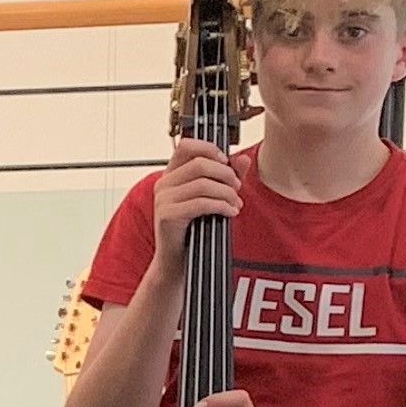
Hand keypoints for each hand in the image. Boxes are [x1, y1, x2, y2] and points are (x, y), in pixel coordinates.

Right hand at [149, 139, 239, 276]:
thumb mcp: (212, 198)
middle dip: (226, 174)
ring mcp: (163, 200)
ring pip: (203, 183)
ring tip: (235, 203)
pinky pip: (201, 203)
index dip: (209, 148)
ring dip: (227, 193)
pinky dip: (222, 206)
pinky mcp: (167, 216)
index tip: (225, 161)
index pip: (186, 145)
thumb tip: (242, 159)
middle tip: (237, 188)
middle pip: (200, 163)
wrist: (177, 261)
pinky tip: (230, 212)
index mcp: (171, 175)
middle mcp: (164, 183)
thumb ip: (227, 177)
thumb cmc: (193, 229)